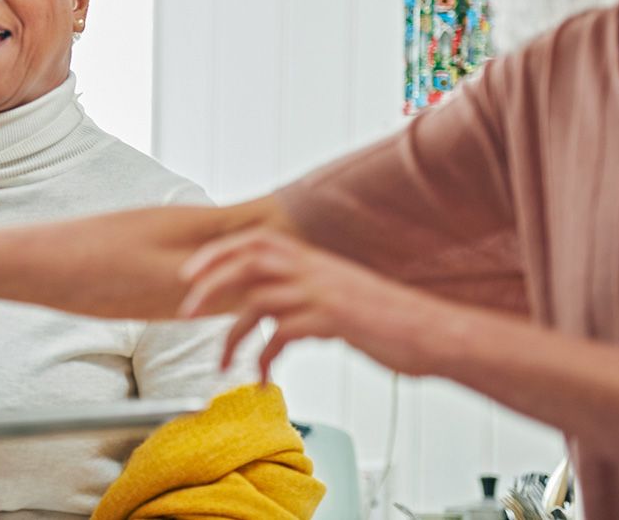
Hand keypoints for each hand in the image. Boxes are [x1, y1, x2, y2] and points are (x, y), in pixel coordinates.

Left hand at [178, 228, 449, 381]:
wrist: (433, 332)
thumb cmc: (385, 319)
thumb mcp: (336, 294)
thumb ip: (301, 292)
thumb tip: (267, 306)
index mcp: (311, 257)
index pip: (252, 241)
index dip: (215, 254)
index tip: (187, 275)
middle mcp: (314, 268)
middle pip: (246, 261)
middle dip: (209, 284)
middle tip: (185, 312)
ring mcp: (323, 292)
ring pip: (258, 301)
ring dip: (232, 334)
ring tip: (222, 362)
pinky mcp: (333, 320)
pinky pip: (282, 335)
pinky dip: (265, 359)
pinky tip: (262, 378)